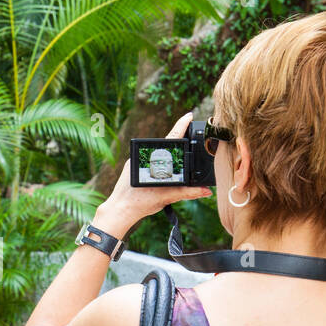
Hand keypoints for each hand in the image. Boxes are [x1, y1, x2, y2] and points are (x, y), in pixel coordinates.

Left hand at [94, 111, 212, 235]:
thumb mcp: (168, 197)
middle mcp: (144, 156)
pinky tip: (160, 172)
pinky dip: (157, 164)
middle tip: (189, 140)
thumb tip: (205, 191)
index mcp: (153, 158)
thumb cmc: (140, 203)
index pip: (171, 138)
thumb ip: (188, 192)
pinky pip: (148, 160)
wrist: (119, 210)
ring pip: (156, 154)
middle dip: (177, 144)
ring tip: (173, 164)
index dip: (181, 126)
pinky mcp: (132, 166)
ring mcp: (136, 160)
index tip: (189, 115)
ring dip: (166, 157)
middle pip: (165, 146)